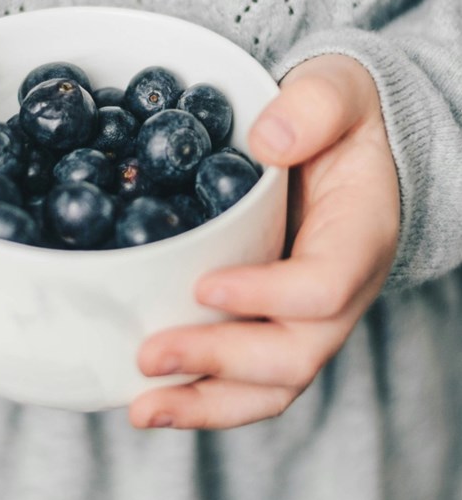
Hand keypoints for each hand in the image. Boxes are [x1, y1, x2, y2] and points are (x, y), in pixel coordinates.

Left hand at [129, 54, 399, 428]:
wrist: (339, 143)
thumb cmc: (337, 117)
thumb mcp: (336, 91)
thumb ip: (313, 107)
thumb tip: (266, 141)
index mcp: (358, 237)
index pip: (323, 287)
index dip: (268, 296)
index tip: (205, 286)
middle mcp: (338, 290)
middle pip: (293, 355)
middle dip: (220, 363)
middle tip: (148, 356)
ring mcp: (304, 315)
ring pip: (269, 385)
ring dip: (205, 403)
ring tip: (141, 408)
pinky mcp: (271, 320)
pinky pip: (246, 375)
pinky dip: (202, 393)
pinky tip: (150, 394)